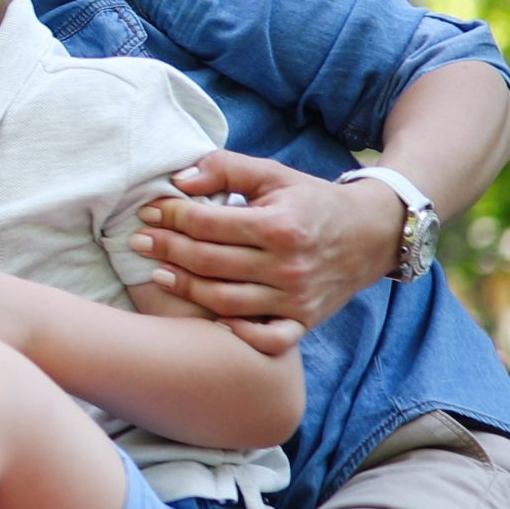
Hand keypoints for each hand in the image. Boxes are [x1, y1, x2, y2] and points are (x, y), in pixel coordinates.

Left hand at [133, 150, 401, 331]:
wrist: (371, 234)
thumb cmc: (311, 201)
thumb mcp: (273, 174)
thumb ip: (225, 169)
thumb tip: (179, 179)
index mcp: (279, 225)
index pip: (207, 224)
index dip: (170, 216)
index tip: (147, 212)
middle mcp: (288, 266)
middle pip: (209, 263)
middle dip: (166, 250)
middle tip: (138, 242)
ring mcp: (296, 298)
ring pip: (225, 301)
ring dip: (185, 289)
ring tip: (157, 274)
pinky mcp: (304, 321)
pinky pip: (268, 339)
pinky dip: (238, 334)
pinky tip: (210, 320)